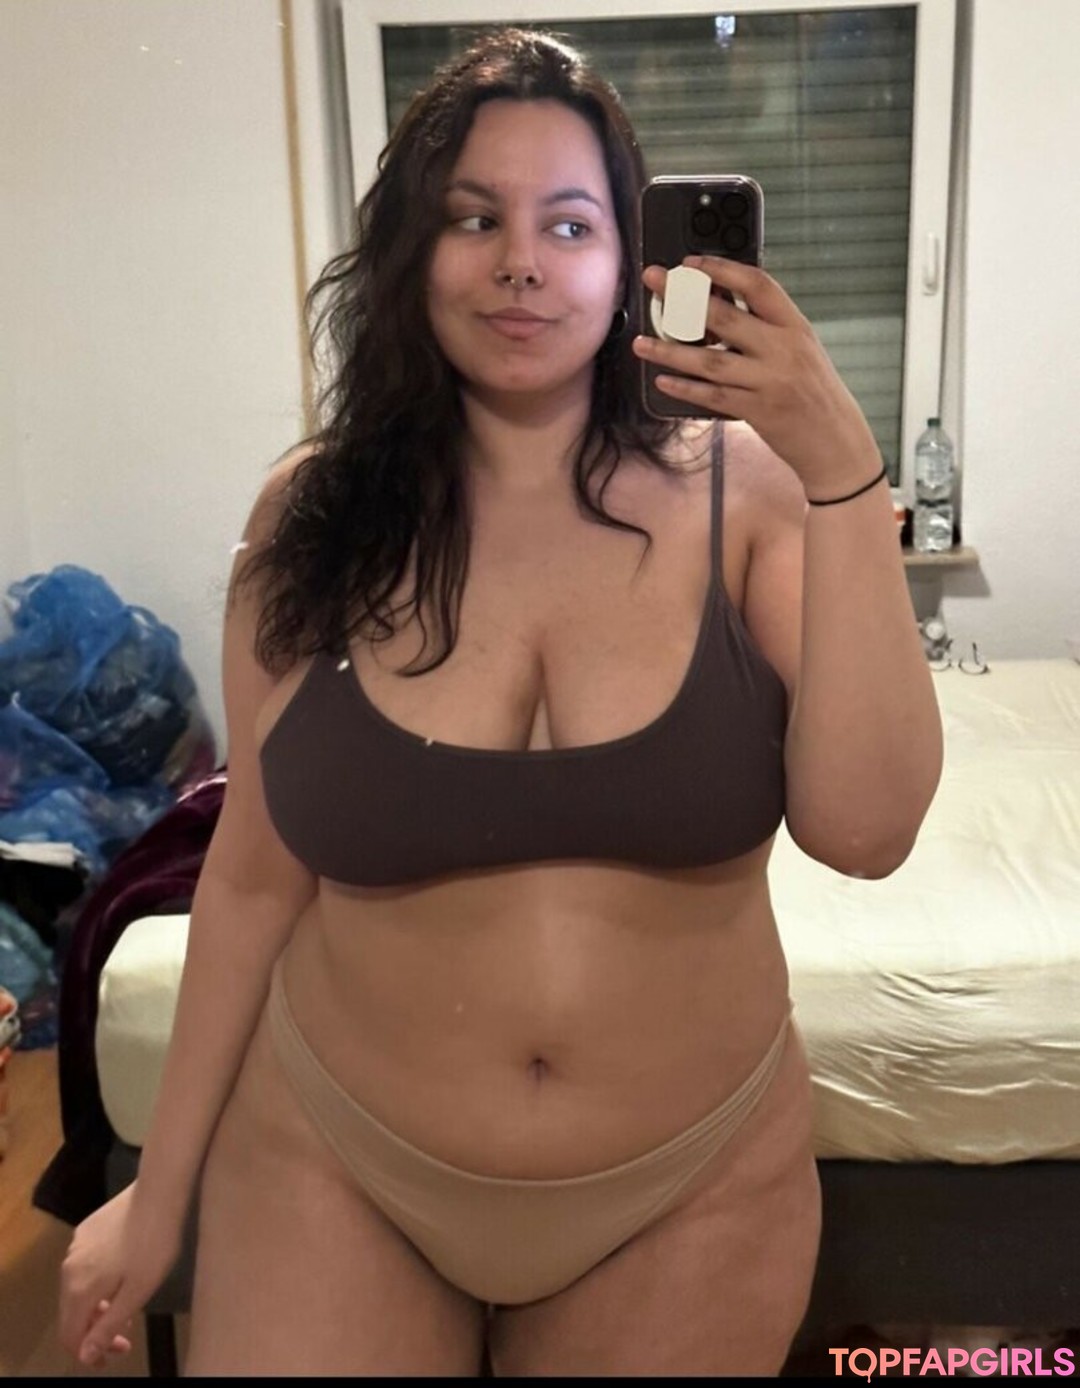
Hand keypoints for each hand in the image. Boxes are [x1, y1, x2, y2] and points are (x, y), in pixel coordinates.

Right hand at [59, 1181, 182, 1369]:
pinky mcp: (87, 1230)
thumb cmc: (154, 1244)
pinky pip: (85, 1268)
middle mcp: (69, 1268)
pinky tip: (122, 1280)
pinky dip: (99, 1284)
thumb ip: (108, 1326)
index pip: (70, 1335)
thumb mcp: (137, 1292)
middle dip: (95, 1332)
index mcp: (78, 1288)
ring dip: (98, 1308)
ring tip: (127, 1311)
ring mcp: (76, 1246)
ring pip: (78, 1290)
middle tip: (125, 1340)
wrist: (158, 1191)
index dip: (89, 1353)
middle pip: (72, 1313)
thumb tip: (85, 1354)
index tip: (113, 1357)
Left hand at [633, 257, 882, 499]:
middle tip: (654, 281)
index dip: (722, 269)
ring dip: (670, 351)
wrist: (837, 442)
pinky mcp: (757, 412)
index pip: (758, 285)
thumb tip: (718, 307)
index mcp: (796, 327)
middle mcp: (784, 350)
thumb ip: (768, 329)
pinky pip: (713, 396)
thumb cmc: (815, 393)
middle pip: (725, 316)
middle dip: (683, 296)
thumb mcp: (801, 350)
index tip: (691, 262)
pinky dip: (685, 388)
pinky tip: (662, 380)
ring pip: (710, 361)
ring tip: (641, 342)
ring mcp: (770, 381)